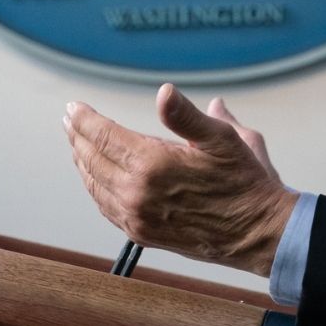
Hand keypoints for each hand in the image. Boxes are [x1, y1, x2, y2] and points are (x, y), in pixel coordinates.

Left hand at [64, 84, 296, 276]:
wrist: (256, 233)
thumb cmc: (243, 182)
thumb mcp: (222, 139)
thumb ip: (186, 115)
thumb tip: (164, 92)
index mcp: (153, 164)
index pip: (104, 136)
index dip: (85, 119)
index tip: (73, 107)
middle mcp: (137, 193)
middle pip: (92, 159)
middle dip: (78, 136)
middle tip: (69, 120)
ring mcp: (137, 216)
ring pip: (94, 184)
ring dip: (82, 162)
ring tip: (77, 144)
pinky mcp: (142, 234)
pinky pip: (105, 207)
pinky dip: (94, 188)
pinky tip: (95, 178)